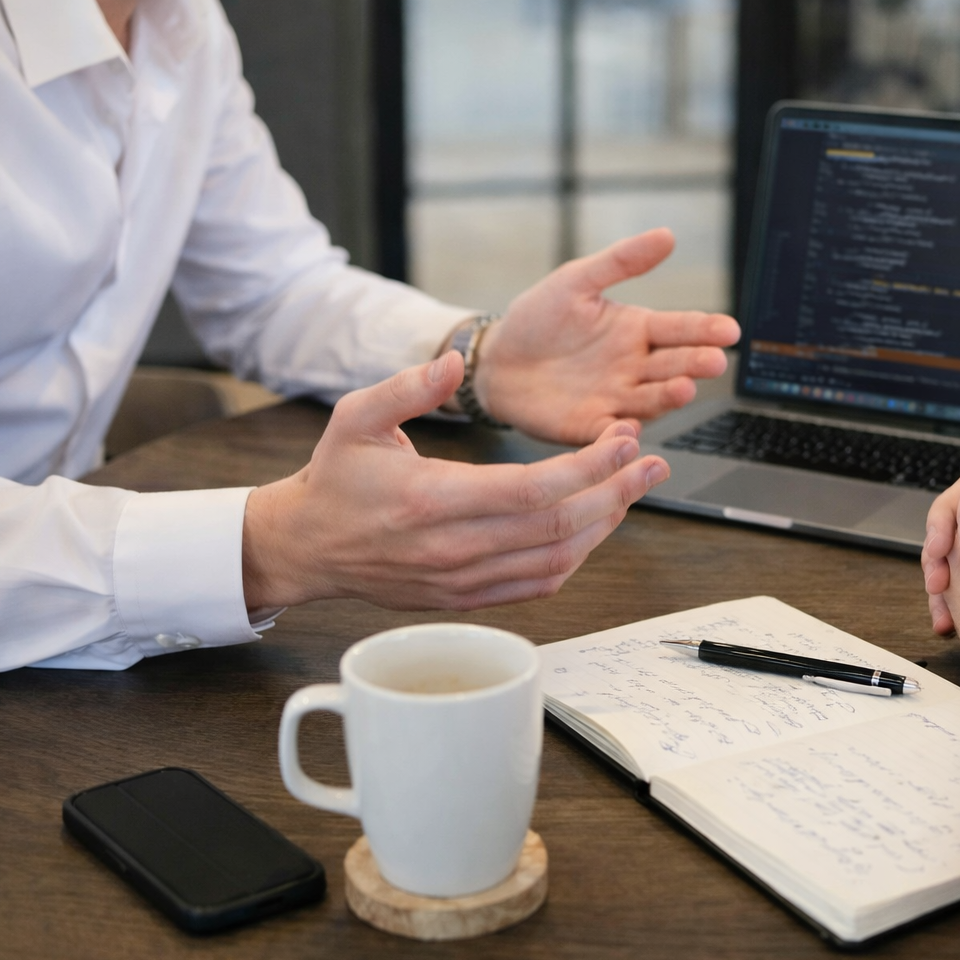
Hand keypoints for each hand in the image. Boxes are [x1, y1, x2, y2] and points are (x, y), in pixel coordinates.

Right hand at [242, 351, 668, 610]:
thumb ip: (408, 387)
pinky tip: (596, 525)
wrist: (309, 547)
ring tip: (634, 487)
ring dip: (606, 524)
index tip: (623, 439)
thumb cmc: (337, 480)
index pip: (532, 489)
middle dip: (616, 491)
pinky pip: (539, 584)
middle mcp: (453, 547)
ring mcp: (463, 580)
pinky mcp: (469, 598)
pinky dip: (577, 556)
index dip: (589, 466)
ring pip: (558, 559)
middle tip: (650, 461)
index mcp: (431, 499)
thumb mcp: (355, 418)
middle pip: (558, 526)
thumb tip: (453, 361)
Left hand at [472, 228, 739, 443]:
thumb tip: (667, 235)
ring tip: (684, 388)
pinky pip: (610, 432)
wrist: (496, 361)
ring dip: (669, 396)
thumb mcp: (577, 281)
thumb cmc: (538, 320)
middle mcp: (634, 368)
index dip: (706, 329)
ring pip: (651, 399)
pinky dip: (620, 434)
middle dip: (696, 363)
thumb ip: (622, 261)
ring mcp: (615, 399)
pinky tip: (630, 427)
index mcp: (637, 331)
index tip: (729, 330)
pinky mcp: (589, 426)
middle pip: (674, 365)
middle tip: (715, 361)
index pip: (680, 329)